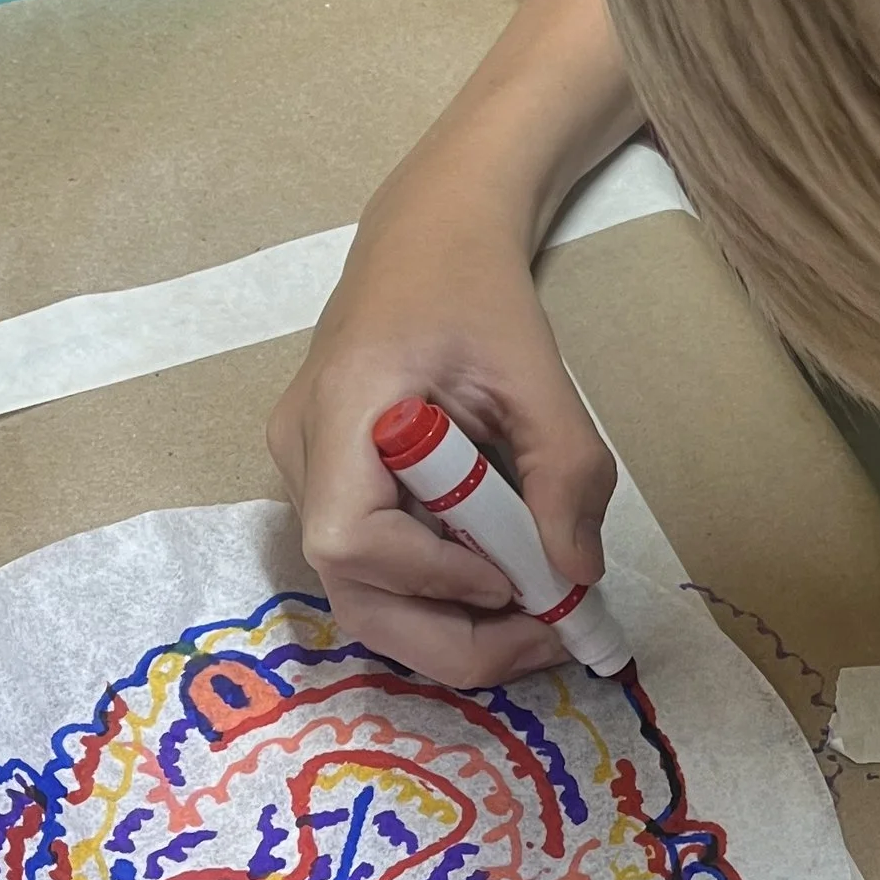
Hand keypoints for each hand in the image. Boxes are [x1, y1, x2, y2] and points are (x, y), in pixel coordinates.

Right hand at [269, 157, 616, 692]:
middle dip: (450, 638)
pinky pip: (374, 568)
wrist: (429, 241)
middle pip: (350, 592)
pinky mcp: (329, 487)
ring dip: (449, 625)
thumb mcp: (539, 373)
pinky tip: (499, 578)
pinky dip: (439, 594)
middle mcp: (302, 452)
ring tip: (533, 614)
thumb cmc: (478, 293)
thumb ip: (565, 472)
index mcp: (341, 408)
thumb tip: (577, 577)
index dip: (429, 577)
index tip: (510, 579)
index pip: (350, 536)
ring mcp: (306, 474)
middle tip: (545, 637)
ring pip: (361, 595)